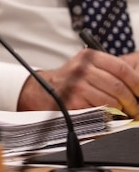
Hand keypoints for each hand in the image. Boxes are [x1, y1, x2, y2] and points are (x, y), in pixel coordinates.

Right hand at [17, 48, 138, 117]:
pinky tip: (105, 114)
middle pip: (119, 87)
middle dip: (132, 102)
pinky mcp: (74, 101)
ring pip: (112, 100)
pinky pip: (100, 111)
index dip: (137, 83)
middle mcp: (82, 68)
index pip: (122, 69)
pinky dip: (107, 116)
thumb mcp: (89, 66)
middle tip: (135, 109)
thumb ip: (112, 69)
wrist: (44, 90)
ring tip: (121, 112)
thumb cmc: (72, 80)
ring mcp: (77, 85)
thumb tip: (138, 80)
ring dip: (121, 110)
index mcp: (90, 57)